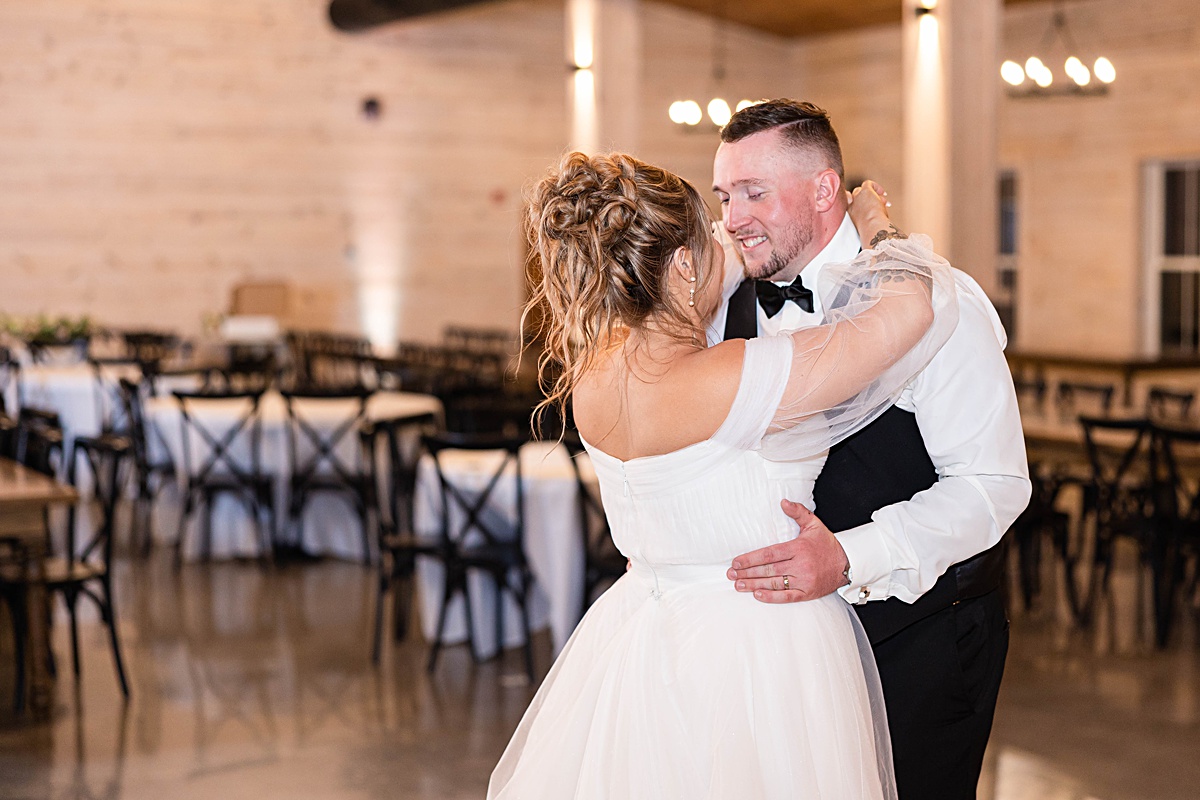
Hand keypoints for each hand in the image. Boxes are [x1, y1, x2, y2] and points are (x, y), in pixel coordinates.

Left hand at [726, 500, 849, 602]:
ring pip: (774, 583)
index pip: (769, 554)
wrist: (848, 563)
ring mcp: (804, 580)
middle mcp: (800, 565)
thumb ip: (798, 512)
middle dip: (747, 572)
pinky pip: (787, 596)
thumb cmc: (827, 544)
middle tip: (731, 574)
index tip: (736, 562)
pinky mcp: (807, 593)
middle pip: (768, 570)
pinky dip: (771, 597)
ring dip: (754, 585)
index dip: (751, 558)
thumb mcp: (814, 524)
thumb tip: (783, 502)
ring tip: (738, 585)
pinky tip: (757, 595)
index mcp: (798, 548)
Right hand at [848, 180, 895, 245]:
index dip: (857, 202)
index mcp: (849, 213)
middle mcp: (850, 204)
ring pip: (861, 189)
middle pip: (855, 195)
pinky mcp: (865, 191)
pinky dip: (876, 186)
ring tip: (882, 202)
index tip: (866, 207)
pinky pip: (868, 183)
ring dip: (872, 194)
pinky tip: (883, 193)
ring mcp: (857, 197)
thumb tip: (878, 208)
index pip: (848, 203)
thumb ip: (867, 216)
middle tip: (878, 205)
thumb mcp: (866, 223)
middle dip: (867, 199)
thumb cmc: (871, 229)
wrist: (872, 227)